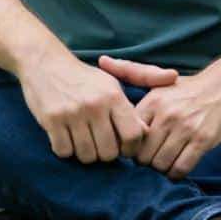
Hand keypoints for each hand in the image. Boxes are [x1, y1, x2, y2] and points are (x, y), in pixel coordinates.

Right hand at [18, 50, 176, 164]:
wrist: (46, 64)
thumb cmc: (85, 77)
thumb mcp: (115, 77)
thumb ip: (145, 78)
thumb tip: (174, 77)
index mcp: (114, 96)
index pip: (133, 135)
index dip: (131, 149)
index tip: (125, 148)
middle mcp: (96, 105)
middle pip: (109, 152)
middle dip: (106, 154)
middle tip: (102, 145)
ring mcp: (73, 114)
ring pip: (87, 156)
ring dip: (86, 154)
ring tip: (85, 141)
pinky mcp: (52, 121)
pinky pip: (64, 152)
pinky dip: (66, 150)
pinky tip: (68, 138)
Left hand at [100, 58, 220, 179]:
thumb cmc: (188, 88)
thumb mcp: (159, 79)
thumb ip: (130, 72)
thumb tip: (101, 60)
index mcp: (154, 101)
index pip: (130, 138)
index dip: (133, 146)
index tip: (141, 145)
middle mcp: (168, 114)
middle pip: (143, 157)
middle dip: (148, 160)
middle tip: (155, 155)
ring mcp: (186, 128)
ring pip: (161, 165)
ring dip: (163, 167)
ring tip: (167, 159)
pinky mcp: (203, 140)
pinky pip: (181, 169)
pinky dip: (178, 172)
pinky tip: (180, 164)